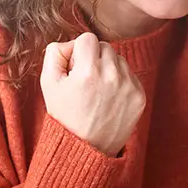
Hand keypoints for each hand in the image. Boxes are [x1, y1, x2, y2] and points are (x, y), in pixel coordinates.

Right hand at [40, 32, 145, 156]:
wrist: (87, 149)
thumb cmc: (65, 116)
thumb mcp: (48, 84)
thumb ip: (54, 53)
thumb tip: (70, 43)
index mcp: (88, 72)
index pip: (87, 38)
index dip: (78, 51)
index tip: (74, 68)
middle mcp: (111, 76)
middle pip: (105, 47)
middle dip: (94, 58)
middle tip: (85, 80)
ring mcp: (129, 87)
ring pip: (119, 59)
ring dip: (108, 68)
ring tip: (97, 91)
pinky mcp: (139, 96)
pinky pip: (130, 75)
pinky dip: (120, 81)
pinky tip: (108, 98)